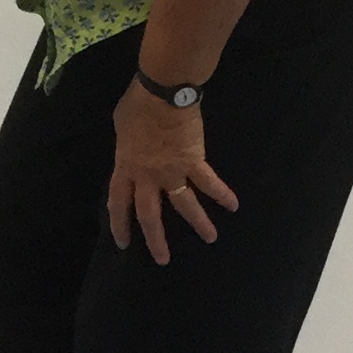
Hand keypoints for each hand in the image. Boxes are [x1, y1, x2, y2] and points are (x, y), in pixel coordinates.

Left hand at [107, 81, 238, 264]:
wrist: (162, 92)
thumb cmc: (137, 104)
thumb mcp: (121, 128)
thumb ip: (127, 148)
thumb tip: (133, 151)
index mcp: (126, 167)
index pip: (118, 202)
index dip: (120, 224)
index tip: (123, 242)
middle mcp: (148, 177)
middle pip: (150, 215)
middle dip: (156, 239)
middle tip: (163, 259)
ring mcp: (172, 171)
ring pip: (185, 205)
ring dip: (198, 223)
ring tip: (210, 239)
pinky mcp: (194, 161)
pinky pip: (209, 182)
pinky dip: (222, 194)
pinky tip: (233, 206)